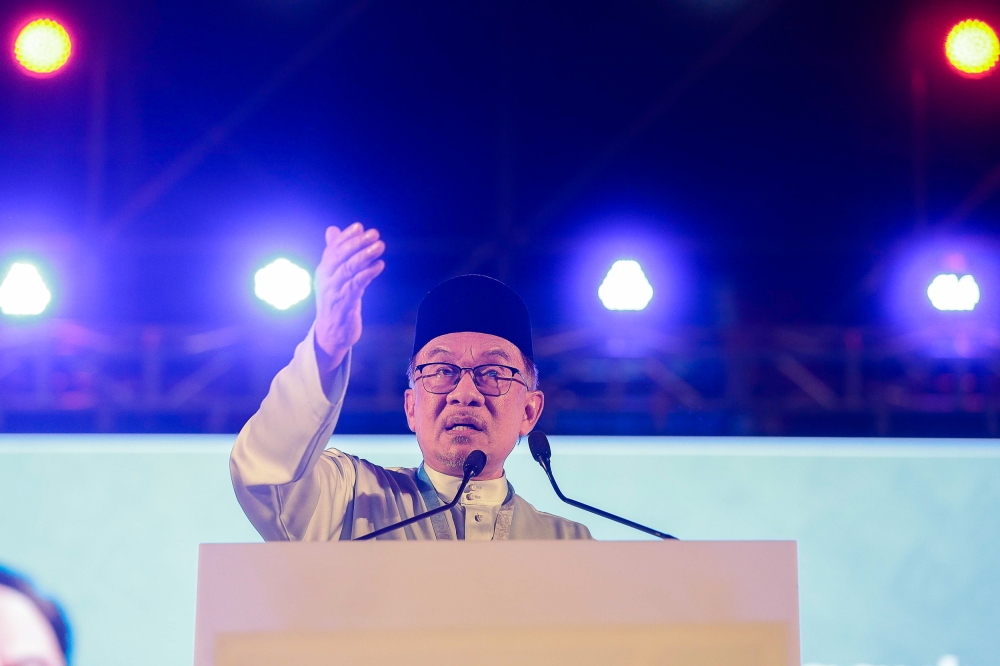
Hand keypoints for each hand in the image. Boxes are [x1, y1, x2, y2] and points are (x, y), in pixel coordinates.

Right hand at [313, 223, 385, 380]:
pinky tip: (379, 266)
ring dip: (365, 256)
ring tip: (380, 246)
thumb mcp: (334, 275)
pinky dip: (368, 274)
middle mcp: (326, 279)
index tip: (359, 226)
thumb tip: (332, 229)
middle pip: (340, 256)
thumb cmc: (336, 301)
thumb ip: (335, 253)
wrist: (331, 332)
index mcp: (324, 270)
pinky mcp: (344, 304)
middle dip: (357, 243)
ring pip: (348, 269)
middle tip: (374, 234)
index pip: (333, 249)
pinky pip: (356, 285)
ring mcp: (334, 291)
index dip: (346, 237)